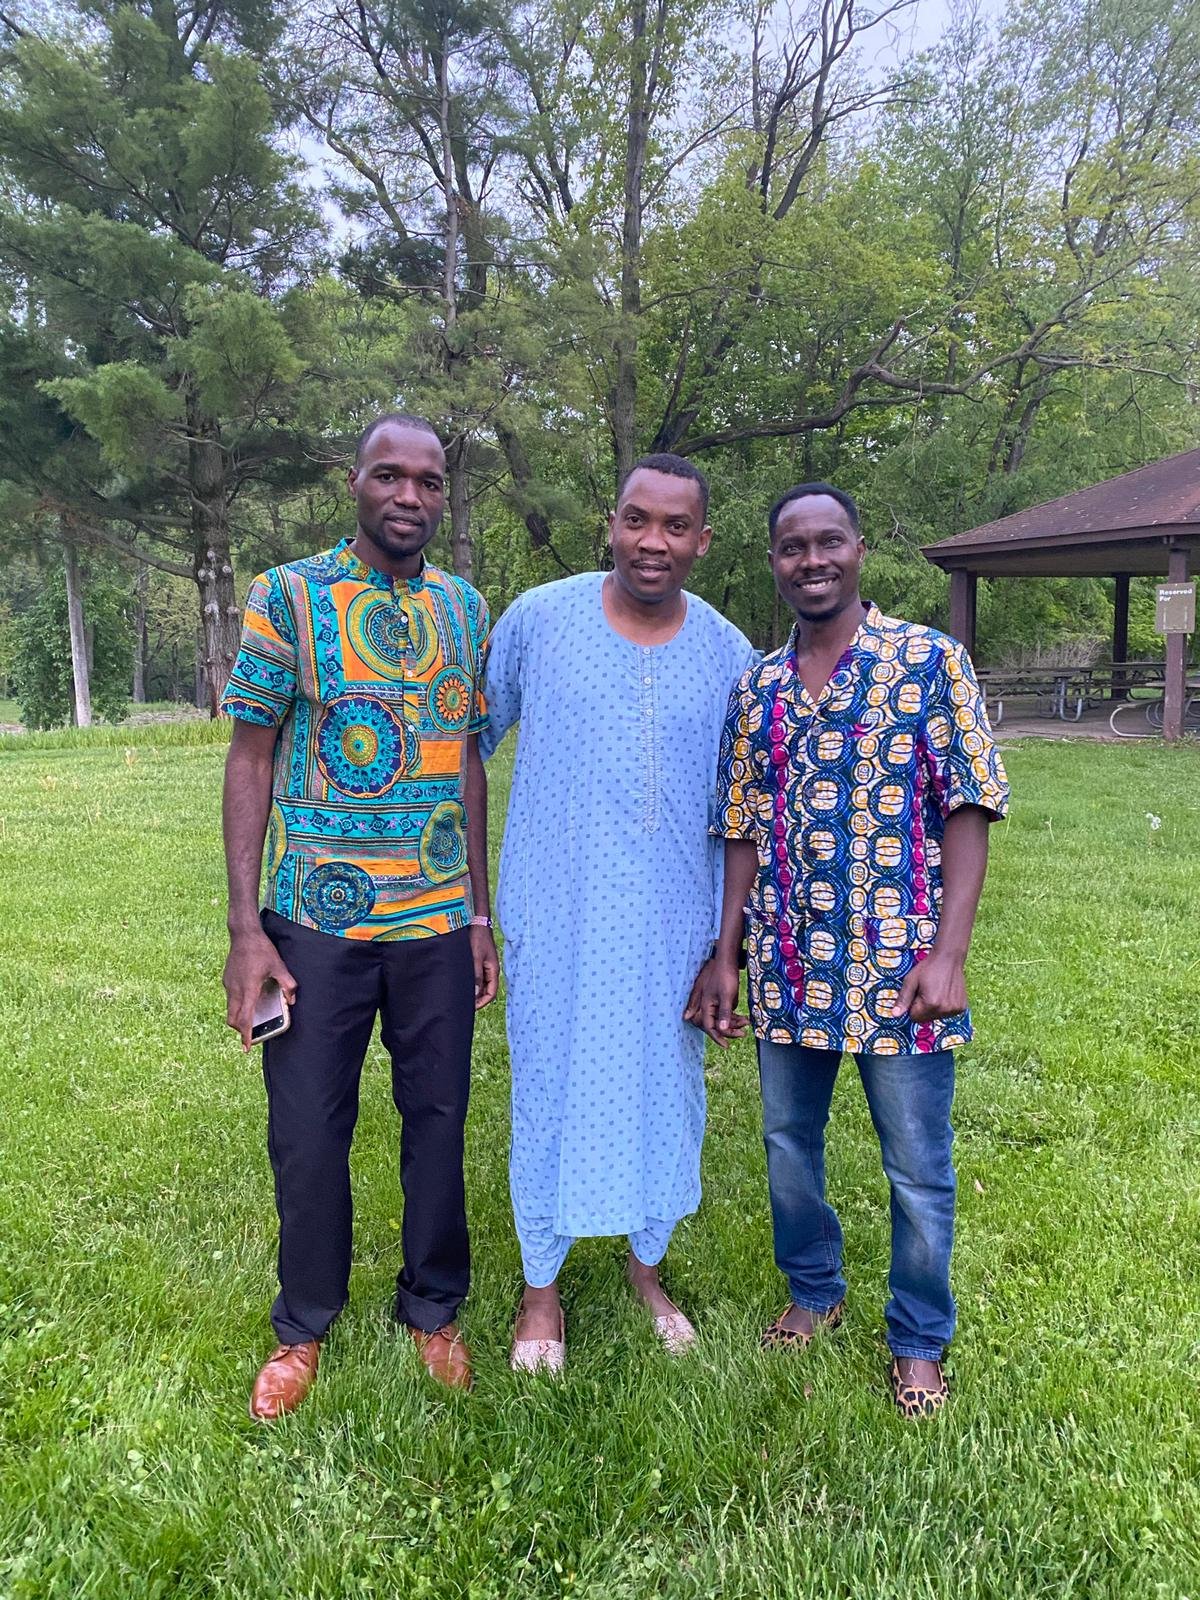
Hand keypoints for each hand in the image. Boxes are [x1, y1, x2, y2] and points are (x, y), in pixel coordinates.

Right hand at [223, 928, 297, 1050]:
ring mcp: (229, 985)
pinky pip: (230, 998)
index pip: (244, 1018)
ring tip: (250, 1019)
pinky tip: (249, 999)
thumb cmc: (262, 949)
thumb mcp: (279, 966)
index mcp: (248, 989)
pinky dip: (237, 1005)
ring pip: (230, 1009)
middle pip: (232, 1019)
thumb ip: (288, 984)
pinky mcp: (227, 979)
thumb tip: (292, 999)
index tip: (246, 1046)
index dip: (245, 1034)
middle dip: (240, 1030)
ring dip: (238, 1017)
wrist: (244, 934)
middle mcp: (235, 990)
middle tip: (250, 1035)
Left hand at [469, 923, 499, 1008]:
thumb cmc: (477, 938)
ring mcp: (485, 965)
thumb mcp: (475, 957)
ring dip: (473, 991)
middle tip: (464, 1004)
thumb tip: (475, 994)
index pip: (491, 993)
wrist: (477, 921)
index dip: (481, 1002)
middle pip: (486, 990)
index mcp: (493, 970)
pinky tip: (461, 983)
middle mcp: (490, 970)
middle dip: (477, 999)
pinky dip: (471, 982)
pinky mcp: (479, 961)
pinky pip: (477, 976)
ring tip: (461, 995)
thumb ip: (475, 975)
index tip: (470, 1008)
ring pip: (481, 984)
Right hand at [683, 955, 748, 1048]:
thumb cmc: (725, 976)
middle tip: (743, 1033)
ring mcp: (713, 1002)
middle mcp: (708, 1005)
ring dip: (734, 1023)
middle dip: (729, 1031)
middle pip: (716, 1024)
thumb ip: (724, 1013)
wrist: (727, 959)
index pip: (710, 1027)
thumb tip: (722, 1029)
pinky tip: (744, 1017)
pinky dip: (734, 1016)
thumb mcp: (727, 996)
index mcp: (706, 1006)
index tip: (727, 1046)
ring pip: (722, 1019)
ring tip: (747, 1023)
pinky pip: (725, 1012)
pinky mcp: (719, 998)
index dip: (718, 1037)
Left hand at [890, 948, 966, 1023]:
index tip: (917, 993)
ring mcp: (955, 1009)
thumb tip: (894, 1015)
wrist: (948, 958)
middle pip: (926, 1019)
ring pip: (936, 1016)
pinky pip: (947, 1014)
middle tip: (927, 991)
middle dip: (922, 1008)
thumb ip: (903, 999)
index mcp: (931, 1004)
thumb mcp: (911, 981)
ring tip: (936, 991)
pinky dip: (944, 1006)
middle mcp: (945, 1009)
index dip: (912, 1006)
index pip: (914, 1017)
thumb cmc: (928, 968)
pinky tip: (945, 993)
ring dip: (933, 1008)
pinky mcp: (962, 1007)